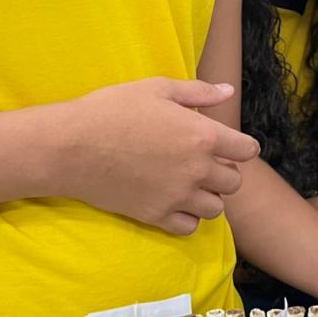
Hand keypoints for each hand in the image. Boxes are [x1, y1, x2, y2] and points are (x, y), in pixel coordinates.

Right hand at [55, 78, 259, 235]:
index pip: (246, 151)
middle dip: (224, 172)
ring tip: (190, 185)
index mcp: (201, 135)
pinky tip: (174, 202)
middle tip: (204, 163)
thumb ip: (198, 92)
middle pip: (234, 183)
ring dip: (208, 197)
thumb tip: (228, 92)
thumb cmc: (112, 110)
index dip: (241, 147)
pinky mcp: (156, 215)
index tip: (229, 146)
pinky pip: (189, 227)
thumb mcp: (156, 89)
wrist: (71, 146)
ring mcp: (177, 196)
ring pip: (216, 208)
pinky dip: (187, 217)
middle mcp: (196, 169)